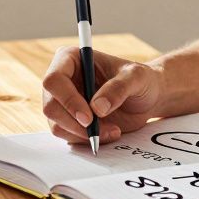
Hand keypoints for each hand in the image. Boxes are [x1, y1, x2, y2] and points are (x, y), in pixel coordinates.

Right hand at [41, 46, 164, 143]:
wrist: (147, 98)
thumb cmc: (141, 79)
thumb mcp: (136, 77)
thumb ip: (118, 88)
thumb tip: (97, 107)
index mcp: (71, 59)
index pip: (54, 80)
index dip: (67, 100)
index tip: (89, 117)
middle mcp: (63, 80)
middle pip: (51, 106)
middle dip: (74, 123)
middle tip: (98, 130)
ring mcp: (63, 102)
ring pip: (57, 125)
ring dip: (83, 134)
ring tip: (112, 130)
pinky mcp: (70, 120)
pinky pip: (68, 136)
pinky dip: (86, 140)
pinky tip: (108, 133)